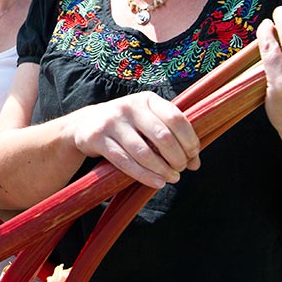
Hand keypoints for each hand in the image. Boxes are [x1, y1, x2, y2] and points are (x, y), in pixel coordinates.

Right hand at [70, 92, 199, 188]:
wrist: (85, 123)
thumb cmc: (126, 125)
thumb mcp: (147, 122)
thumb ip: (172, 137)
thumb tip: (196, 163)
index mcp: (146, 100)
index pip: (176, 118)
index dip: (189, 139)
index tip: (193, 155)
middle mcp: (129, 107)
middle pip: (162, 136)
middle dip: (177, 158)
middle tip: (180, 169)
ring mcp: (112, 122)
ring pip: (143, 152)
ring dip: (162, 170)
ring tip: (172, 178)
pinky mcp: (98, 138)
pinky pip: (125, 162)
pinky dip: (144, 175)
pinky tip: (157, 182)